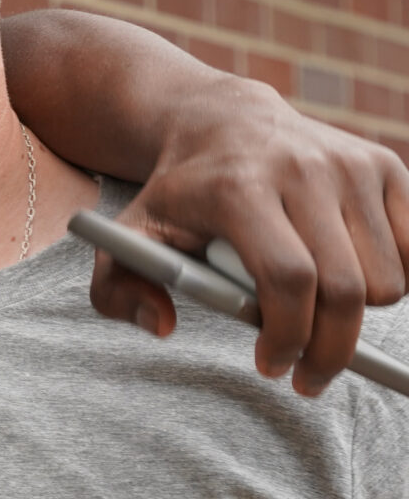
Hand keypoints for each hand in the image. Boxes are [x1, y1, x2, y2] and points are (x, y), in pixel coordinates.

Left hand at [92, 76, 408, 395]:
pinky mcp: (384, 167)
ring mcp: (350, 165)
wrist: (224, 123)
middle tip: (308, 375)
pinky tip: (349, 282)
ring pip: (389, 279)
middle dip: (330, 349)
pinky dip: (392, 282)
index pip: (288, 277)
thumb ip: (117, 289)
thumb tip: (162, 325)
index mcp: (237, 187)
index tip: (272, 367)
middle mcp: (302, 170)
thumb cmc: (178, 194)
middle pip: (346, 288)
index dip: (287, 334)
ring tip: (318, 313)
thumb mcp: (127, 236)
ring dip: (358, 316)